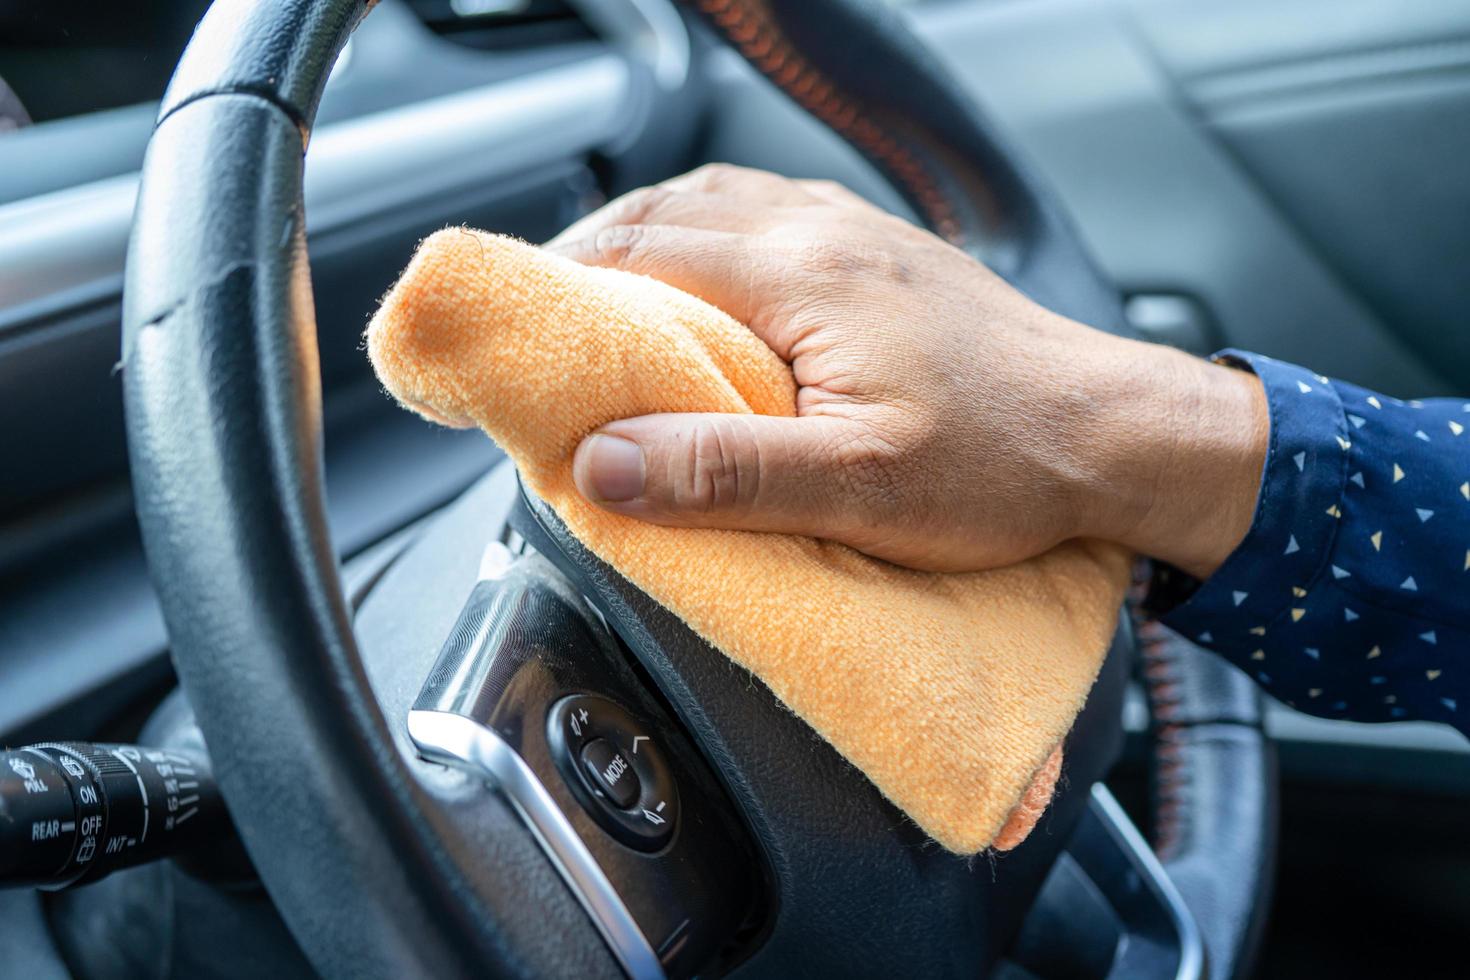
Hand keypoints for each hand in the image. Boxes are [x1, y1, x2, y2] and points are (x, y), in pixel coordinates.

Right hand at [545, 164, 1266, 577]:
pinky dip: (711, 238)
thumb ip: (723, 472)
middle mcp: (824, 231)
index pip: (639, 253)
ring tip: (605, 296)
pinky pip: (770, 217)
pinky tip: (710, 280)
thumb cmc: (1005, 461)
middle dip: (589, 258)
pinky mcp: (884, 256)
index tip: (509, 331)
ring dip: (648, 239)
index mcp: (802, 274)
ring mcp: (857, 234)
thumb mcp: (858, 488)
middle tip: (541, 320)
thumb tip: (602, 464)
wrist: (1115, 434)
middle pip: (667, 213)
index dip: (558, 288)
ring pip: (717, 203)